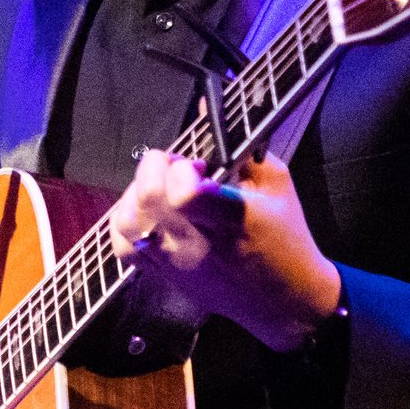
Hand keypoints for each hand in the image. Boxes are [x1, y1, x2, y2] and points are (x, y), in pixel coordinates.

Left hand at [111, 148, 341, 350]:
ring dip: (136, 194)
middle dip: (154, 168)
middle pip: (147, 199)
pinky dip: (126, 222)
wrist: (287, 300)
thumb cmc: (287, 237)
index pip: (183, 192)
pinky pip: (122, 246)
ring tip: (160, 191)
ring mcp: (174, 263)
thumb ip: (239, 146)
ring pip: (126, 221)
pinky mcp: (163, 276)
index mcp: (230, 219)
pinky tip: (148, 213)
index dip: (182, 168)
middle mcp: (195, 243)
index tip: (198, 165)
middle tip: (175, 169)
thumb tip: (204, 108)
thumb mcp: (276, 183)